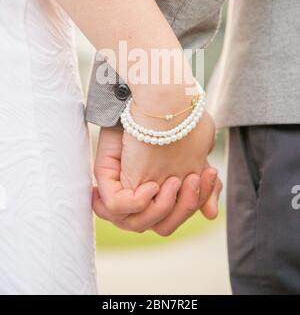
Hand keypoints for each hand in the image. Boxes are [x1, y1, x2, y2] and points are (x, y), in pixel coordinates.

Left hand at [93, 126, 221, 234]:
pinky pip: (118, 207)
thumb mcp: (194, 158)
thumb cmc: (175, 125)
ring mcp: (122, 192)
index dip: (194, 203)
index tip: (209, 172)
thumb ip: (204, 187)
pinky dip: (138, 201)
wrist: (156, 98)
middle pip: (160, 227)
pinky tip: (152, 184)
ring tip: (172, 180)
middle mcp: (139, 196)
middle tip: (192, 179)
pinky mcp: (107, 182)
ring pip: (138, 223)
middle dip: (182, 208)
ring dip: (162, 206)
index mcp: (158, 194)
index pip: (175, 218)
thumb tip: (211, 214)